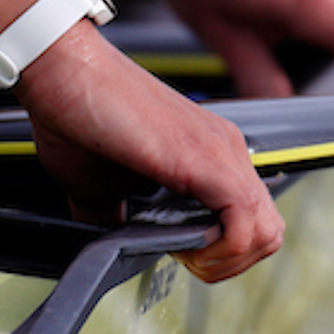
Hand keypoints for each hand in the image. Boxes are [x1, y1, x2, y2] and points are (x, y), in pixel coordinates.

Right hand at [13, 23, 280, 281]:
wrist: (63, 71)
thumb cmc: (74, 117)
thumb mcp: (99, 185)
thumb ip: (116, 217)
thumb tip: (113, 249)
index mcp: (210, 154)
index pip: (252, 219)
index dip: (219, 251)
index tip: (174, 249)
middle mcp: (226, 150)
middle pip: (269, 231)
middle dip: (229, 263)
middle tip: (181, 257)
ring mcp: (222, 153)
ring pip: (268, 232)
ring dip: (226, 261)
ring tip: (181, 253)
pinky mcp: (207, 160)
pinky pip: (246, 225)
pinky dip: (221, 250)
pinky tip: (181, 244)